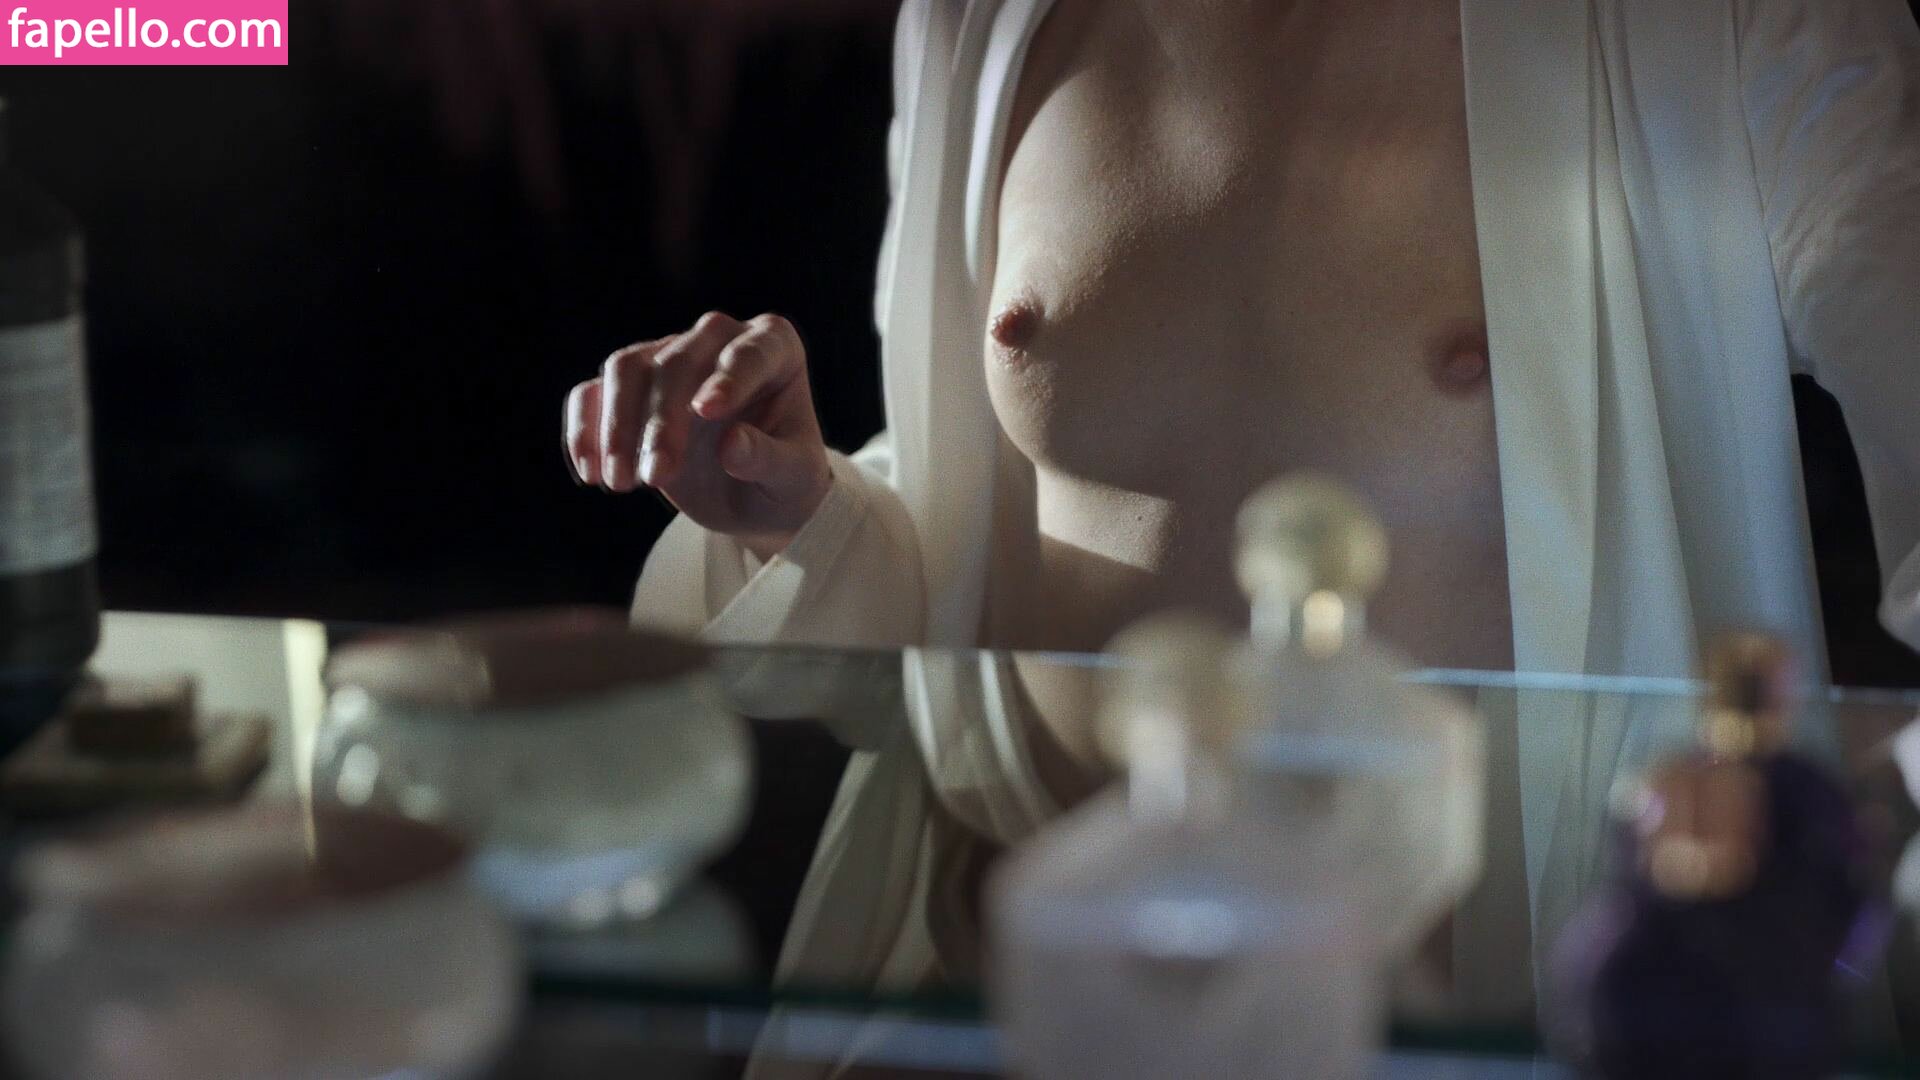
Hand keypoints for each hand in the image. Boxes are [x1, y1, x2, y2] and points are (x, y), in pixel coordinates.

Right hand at [564, 312, 831, 560]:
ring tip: (621, 484)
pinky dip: (584, 432)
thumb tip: (732, 446)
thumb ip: (769, 460)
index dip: (727, 378)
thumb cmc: (786, 482)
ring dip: (616, 427)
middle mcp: (719, 340)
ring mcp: (670, 356)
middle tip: (655, 479)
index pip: (749, 352)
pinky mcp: (631, 386)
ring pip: (626, 368)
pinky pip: (592, 394)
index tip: (707, 411)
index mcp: (775, 349)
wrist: (755, 499)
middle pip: (676, 362)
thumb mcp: (793, 479)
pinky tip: (591, 474)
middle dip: (660, 422)